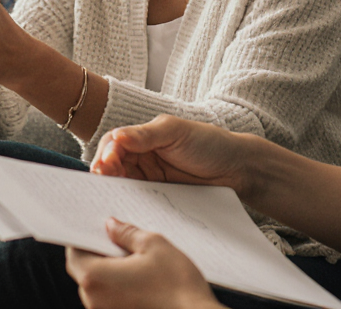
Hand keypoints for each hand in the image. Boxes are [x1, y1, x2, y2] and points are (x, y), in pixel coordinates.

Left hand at [65, 218, 221, 308]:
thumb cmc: (177, 286)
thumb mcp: (154, 246)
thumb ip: (127, 234)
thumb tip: (111, 227)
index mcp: (96, 278)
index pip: (74, 254)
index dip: (83, 238)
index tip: (95, 230)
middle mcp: (95, 300)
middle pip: (84, 272)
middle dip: (98, 254)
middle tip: (118, 241)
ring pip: (98, 287)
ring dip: (109, 273)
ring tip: (135, 261)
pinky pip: (110, 300)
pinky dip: (118, 288)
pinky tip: (140, 280)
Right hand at [92, 116, 258, 199]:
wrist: (237, 168)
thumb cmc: (209, 142)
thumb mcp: (176, 131)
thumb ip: (145, 135)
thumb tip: (116, 137)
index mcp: (143, 137)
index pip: (114, 144)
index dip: (106, 154)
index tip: (105, 166)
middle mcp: (142, 156)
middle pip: (113, 165)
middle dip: (105, 173)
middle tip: (103, 182)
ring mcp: (149, 178)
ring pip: (122, 184)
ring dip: (113, 190)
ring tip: (111, 198)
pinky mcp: (158, 196)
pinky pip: (138, 200)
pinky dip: (129, 204)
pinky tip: (125, 209)